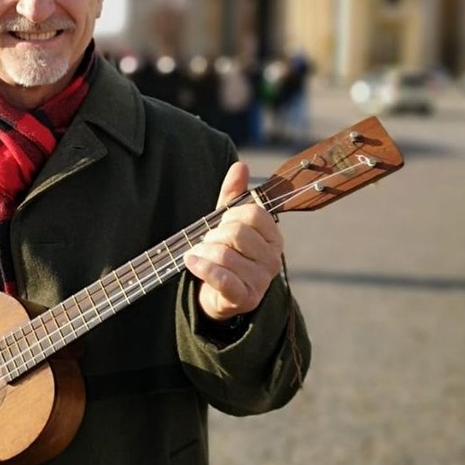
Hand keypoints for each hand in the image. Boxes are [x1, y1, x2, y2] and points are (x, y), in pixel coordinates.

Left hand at [182, 160, 283, 322]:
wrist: (218, 296)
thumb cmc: (225, 254)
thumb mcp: (227, 222)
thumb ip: (233, 195)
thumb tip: (241, 165)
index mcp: (273, 236)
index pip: (253, 213)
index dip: (229, 215)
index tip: (220, 224)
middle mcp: (273, 258)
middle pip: (236, 233)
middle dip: (213, 235)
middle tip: (206, 243)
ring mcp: (261, 280)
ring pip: (225, 255)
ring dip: (204, 253)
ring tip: (198, 255)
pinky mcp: (246, 298)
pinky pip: (222, 278)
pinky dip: (202, 268)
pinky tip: (191, 262)